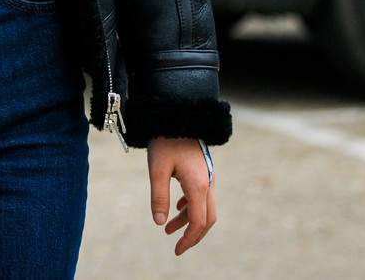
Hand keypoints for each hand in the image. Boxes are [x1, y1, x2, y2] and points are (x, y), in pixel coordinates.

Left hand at [147, 136, 215, 254]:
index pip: (198, 221)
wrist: (177, 114)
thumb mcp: (157, 169)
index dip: (189, 239)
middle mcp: (208, 183)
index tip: (177, 250)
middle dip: (193, 235)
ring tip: (168, 229)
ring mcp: (207, 176)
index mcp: (198, 185)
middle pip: (207, 218)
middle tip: (178, 247)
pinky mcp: (203, 170)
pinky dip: (190, 206)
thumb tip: (159, 223)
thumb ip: (159, 197)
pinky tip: (177, 207)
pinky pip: (201, 195)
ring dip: (188, 220)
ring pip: (203, 206)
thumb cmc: (165, 140)